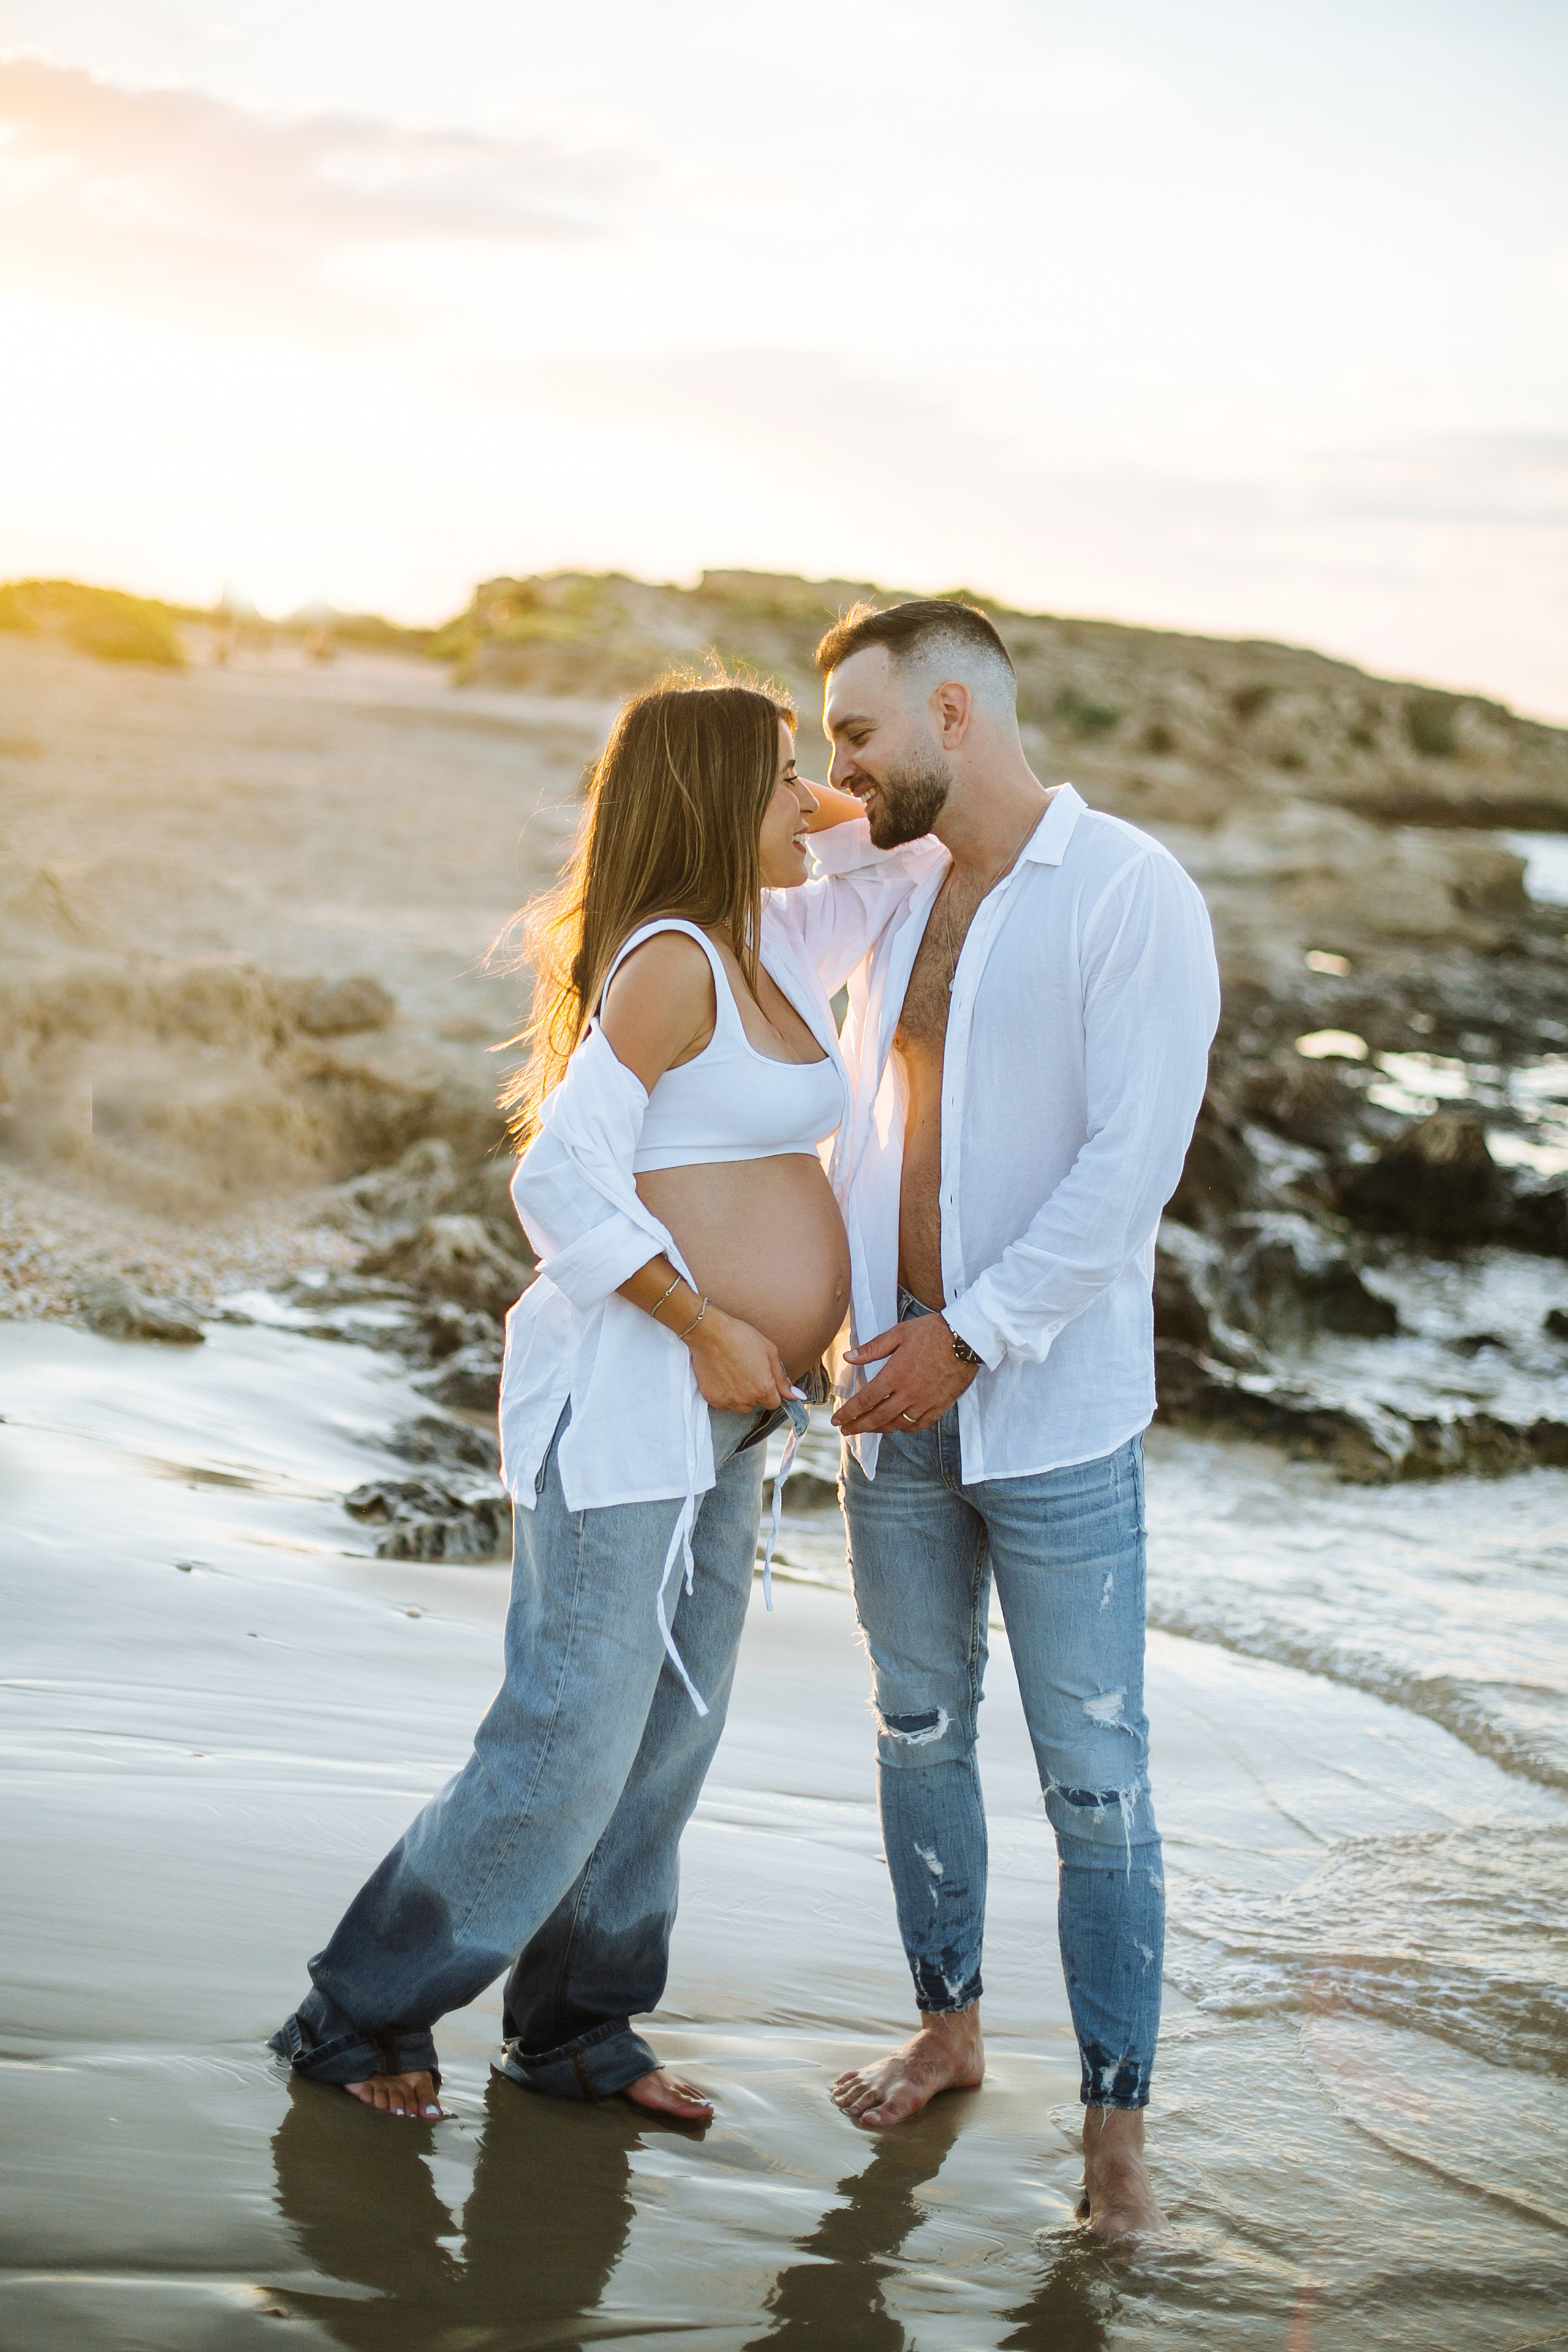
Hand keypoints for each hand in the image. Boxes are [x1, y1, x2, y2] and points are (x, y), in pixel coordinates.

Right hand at [686, 1305, 788, 1412]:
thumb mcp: (769, 1352)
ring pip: (740, 1406)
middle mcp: (746, 1399)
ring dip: (740, 1395)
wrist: (711, 1333)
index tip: (763, 1379)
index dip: (771, 1390)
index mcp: (763, 1389)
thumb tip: (793, 1395)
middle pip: (756, 1404)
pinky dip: (724, 1394)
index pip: (774, 1403)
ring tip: (734, 1374)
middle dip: (755, 1392)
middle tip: (747, 1371)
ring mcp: (727, 1401)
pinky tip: (722, 1376)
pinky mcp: (712, 1398)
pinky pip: (723, 1403)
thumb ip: (781, 1378)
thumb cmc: (741, 1337)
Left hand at [831, 1313, 979, 1434]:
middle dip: (858, 1426)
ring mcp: (925, 1401)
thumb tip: (848, 1357)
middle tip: (845, 1431)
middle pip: (878, 1417)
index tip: (837, 1419)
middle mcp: (909, 1392)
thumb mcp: (898, 1333)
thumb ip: (872, 1348)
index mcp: (895, 1374)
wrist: (967, 1338)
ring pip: (898, 1424)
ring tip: (867, 1429)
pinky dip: (905, 1428)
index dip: (849, 1412)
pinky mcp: (940, 1405)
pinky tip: (897, 1426)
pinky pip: (919, 1424)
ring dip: (879, 1429)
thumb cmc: (932, 1332)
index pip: (866, 1400)